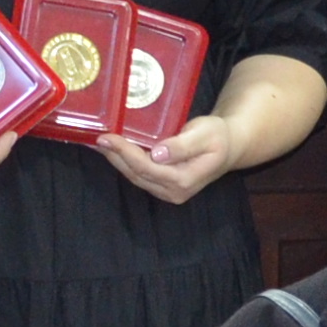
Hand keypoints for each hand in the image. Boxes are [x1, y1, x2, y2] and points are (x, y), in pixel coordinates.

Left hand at [98, 117, 241, 206]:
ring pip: (135, 177)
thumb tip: (158, 154)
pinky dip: (125, 163)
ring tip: (101, 144)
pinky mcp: (163, 187)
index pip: (147, 167)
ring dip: (116, 161)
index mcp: (184, 180)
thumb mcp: (206, 134)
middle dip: (115, 157)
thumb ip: (183, 145)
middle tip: (97, 138)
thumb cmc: (219, 137)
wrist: (229, 147)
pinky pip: (140, 175)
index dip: (125, 152)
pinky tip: (114, 151)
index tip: (107, 137)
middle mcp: (174, 191)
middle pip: (137, 174)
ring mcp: (168, 192)